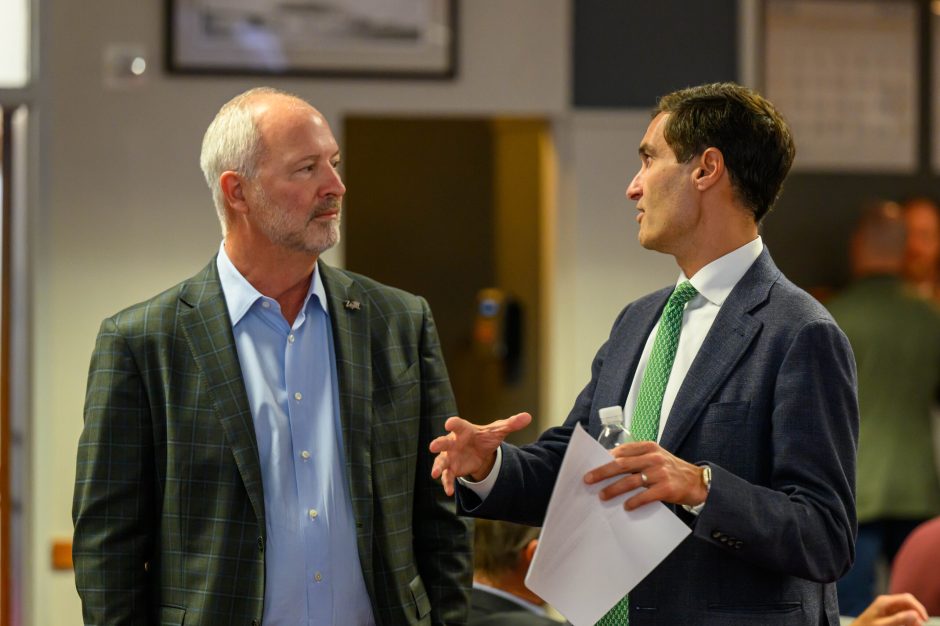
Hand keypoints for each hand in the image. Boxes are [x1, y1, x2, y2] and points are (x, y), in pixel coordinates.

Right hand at [429, 412, 531, 495]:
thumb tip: (528, 416)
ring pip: (441, 461)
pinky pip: (447, 476)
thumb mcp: (498, 431)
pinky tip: (449, 492)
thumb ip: (511, 423)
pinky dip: (447, 483)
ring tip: (435, 474)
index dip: (453, 424)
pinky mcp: (452, 468)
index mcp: (464, 430)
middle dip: (438, 444)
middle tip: (433, 446)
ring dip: (438, 467)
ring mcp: (450, 456)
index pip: (457, 425)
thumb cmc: (484, 437)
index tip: (449, 423)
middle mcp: (453, 442)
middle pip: (443, 442)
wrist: (480, 451)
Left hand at [583, 441, 707, 509]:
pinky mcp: (666, 488)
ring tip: (602, 496)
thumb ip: (637, 458)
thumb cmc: (672, 470)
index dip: (605, 458)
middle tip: (588, 479)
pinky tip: (626, 507)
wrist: (699, 482)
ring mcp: (660, 473)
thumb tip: (609, 465)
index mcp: (649, 447)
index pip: (622, 451)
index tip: (591, 464)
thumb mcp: (656, 457)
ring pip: (630, 481)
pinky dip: (634, 502)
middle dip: (602, 472)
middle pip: (622, 464)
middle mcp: (654, 458)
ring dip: (614, 489)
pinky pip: (645, 496)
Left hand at [850, 594, 927, 625]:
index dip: (918, 607)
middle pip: (908, 603)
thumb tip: (915, 614)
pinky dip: (907, 620)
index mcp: (885, 601)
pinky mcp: (888, 613)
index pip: (907, 598)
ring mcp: (887, 607)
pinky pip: (901, 614)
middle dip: (916, 613)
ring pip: (906, 609)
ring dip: (912, 618)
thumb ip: (898, 620)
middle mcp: (887, 602)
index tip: (924, 620)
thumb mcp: (883, 625)